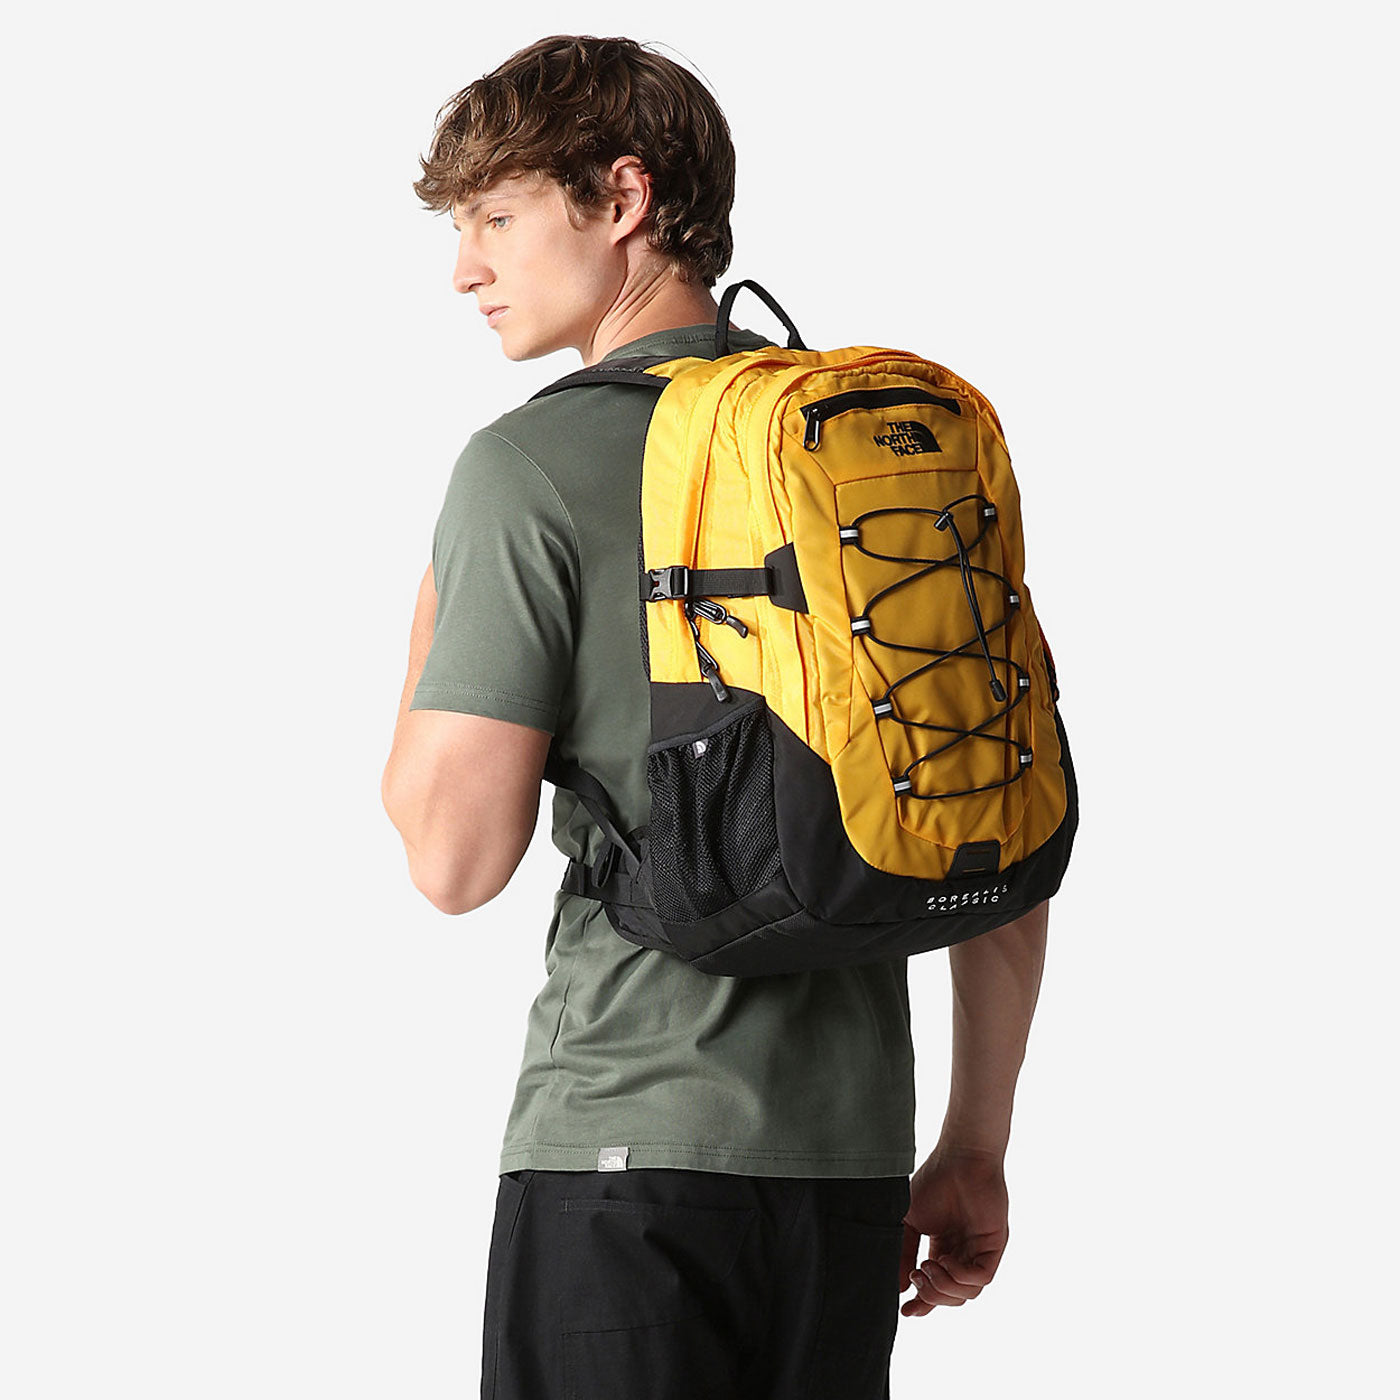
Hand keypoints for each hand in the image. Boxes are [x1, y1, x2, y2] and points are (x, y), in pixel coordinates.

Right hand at [899, 1144, 1008, 1316]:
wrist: (958, 1157)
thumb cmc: (934, 1181)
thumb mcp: (909, 1221)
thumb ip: (902, 1252)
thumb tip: (898, 1287)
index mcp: (944, 1248)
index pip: (936, 1287)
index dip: (922, 1303)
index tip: (905, 1311)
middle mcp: (963, 1253)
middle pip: (952, 1296)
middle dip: (931, 1295)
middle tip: (916, 1276)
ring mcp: (979, 1251)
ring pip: (967, 1293)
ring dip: (943, 1287)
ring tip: (927, 1267)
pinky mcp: (994, 1246)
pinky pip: (981, 1278)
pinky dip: (960, 1277)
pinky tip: (944, 1261)